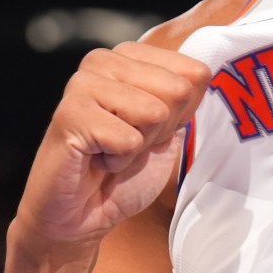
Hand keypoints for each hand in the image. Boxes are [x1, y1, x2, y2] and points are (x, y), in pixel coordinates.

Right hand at [14, 41, 212, 259]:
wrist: (78, 216)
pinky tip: (95, 159)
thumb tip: (201, 74)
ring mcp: (83, 83)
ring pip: (155, 113)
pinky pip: (129, 139)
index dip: (182, 114)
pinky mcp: (71, 112)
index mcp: (130, 57)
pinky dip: (119, 161)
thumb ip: (184, 102)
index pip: (195, 73)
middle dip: (161, 130)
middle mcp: (104, 60)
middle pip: (178, 90)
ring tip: (109, 151)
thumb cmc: (120, 174)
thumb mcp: (167, 132)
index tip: (149, 131)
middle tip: (127, 144)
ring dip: (139, 146)